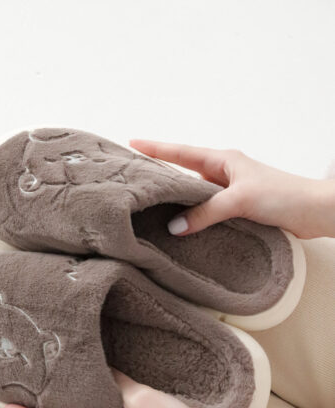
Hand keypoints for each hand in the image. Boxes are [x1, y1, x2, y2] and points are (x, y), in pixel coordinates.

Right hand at [130, 140, 334, 238]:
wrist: (312, 211)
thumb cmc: (282, 195)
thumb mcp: (239, 200)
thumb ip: (206, 212)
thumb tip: (176, 227)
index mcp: (223, 160)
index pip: (181, 153)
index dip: (156, 148)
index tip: (132, 143)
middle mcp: (223, 173)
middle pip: (183, 171)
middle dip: (159, 171)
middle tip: (134, 174)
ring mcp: (229, 190)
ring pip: (194, 192)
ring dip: (176, 196)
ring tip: (150, 201)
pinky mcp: (236, 208)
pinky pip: (205, 208)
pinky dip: (192, 214)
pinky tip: (182, 223)